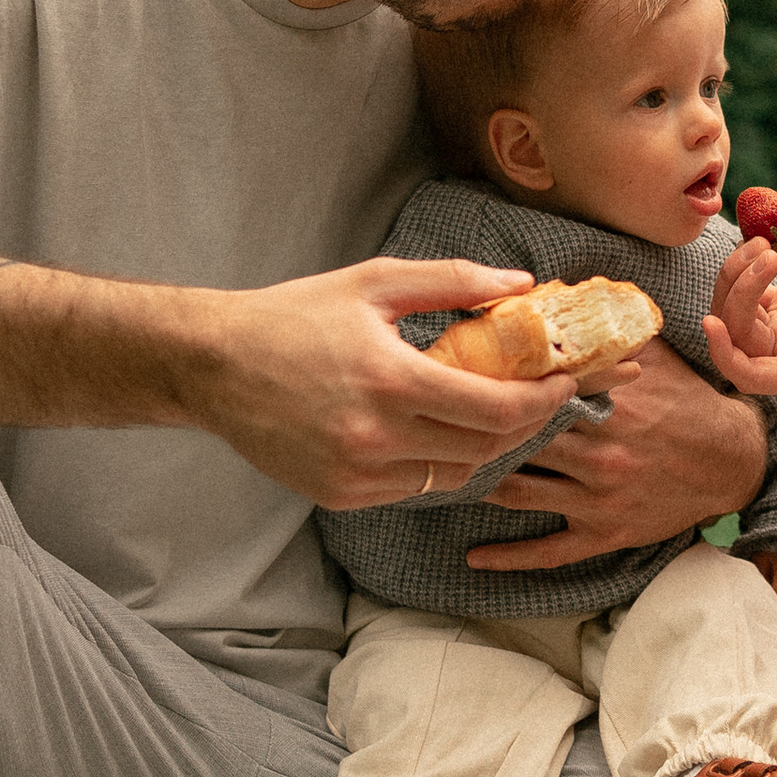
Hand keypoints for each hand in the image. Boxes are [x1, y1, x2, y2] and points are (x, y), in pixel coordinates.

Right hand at [191, 256, 560, 507]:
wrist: (212, 365)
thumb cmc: (293, 317)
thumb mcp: (374, 284)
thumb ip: (454, 282)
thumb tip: (521, 284)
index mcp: (391, 380)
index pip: (496, 408)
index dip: (543, 401)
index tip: (564, 382)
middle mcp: (376, 436)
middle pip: (485, 447)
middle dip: (525, 423)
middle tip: (540, 397)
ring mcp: (356, 473)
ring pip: (453, 474)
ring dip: (482, 446)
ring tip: (487, 411)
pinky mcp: (339, 494)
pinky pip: (412, 487)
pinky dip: (433, 462)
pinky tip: (429, 430)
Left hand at [463, 338, 766, 571]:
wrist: (735, 462)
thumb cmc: (690, 404)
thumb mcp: (657, 358)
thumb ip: (610, 330)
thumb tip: (559, 292)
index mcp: (610, 405)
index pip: (537, 393)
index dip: (495, 384)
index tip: (459, 375)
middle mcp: (601, 452)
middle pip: (520, 441)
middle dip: (476, 431)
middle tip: (434, 421)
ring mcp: (599, 497)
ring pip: (521, 492)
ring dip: (479, 481)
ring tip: (443, 471)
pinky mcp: (605, 532)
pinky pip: (549, 551)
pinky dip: (509, 557)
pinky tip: (474, 556)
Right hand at [701, 203, 776, 443]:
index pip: (746, 285)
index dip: (743, 256)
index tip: (763, 227)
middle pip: (731, 305)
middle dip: (734, 270)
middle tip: (764, 245)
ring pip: (732, 331)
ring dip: (735, 294)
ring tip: (768, 260)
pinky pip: (746, 374)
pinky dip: (722, 352)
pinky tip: (715, 324)